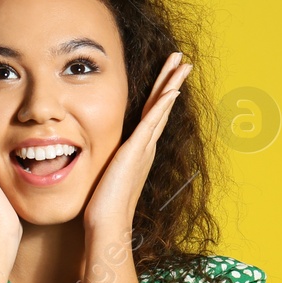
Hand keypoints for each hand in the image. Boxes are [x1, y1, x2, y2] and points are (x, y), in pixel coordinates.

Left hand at [82, 51, 190, 237]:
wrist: (106, 222)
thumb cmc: (103, 205)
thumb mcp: (105, 174)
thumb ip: (108, 161)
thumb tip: (97, 157)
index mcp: (138, 149)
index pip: (151, 113)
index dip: (161, 93)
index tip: (170, 75)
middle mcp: (146, 146)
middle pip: (161, 105)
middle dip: (172, 80)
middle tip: (183, 60)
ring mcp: (143, 147)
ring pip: (161, 107)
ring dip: (172, 83)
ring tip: (183, 64)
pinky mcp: (136, 150)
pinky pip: (152, 122)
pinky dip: (163, 105)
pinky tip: (172, 89)